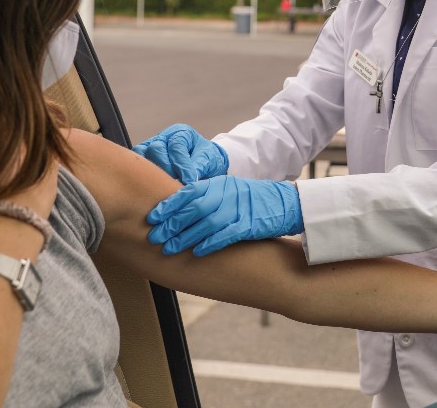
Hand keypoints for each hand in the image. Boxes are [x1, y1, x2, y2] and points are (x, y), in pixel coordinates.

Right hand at [133, 123, 227, 183]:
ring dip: (152, 172)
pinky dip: (143, 174)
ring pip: (142, 155)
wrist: (204, 164)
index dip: (182, 165)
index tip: (189, 180)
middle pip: (156, 149)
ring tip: (164, 186)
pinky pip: (137, 164)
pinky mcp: (144, 159)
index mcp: (181, 133)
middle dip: (166, 169)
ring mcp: (151, 147)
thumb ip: (200, 167)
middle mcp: (164, 138)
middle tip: (176, 184)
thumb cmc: (207, 159)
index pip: (177, 146)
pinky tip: (153, 186)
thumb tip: (190, 180)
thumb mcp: (210, 160)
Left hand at [146, 175, 303, 255]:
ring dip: (185, 238)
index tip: (151, 218)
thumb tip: (177, 212)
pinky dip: (210, 243)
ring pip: (206, 223)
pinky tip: (196, 252)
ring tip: (169, 249)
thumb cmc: (252, 200)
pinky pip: (226, 234)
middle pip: (193, 209)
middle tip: (154, 238)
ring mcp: (238, 209)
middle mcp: (226, 194)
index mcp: (219, 184)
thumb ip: (206, 196)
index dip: (168, 206)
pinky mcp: (250, 224)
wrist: (285, 203)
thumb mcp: (228, 191)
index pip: (187, 192)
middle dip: (171, 224)